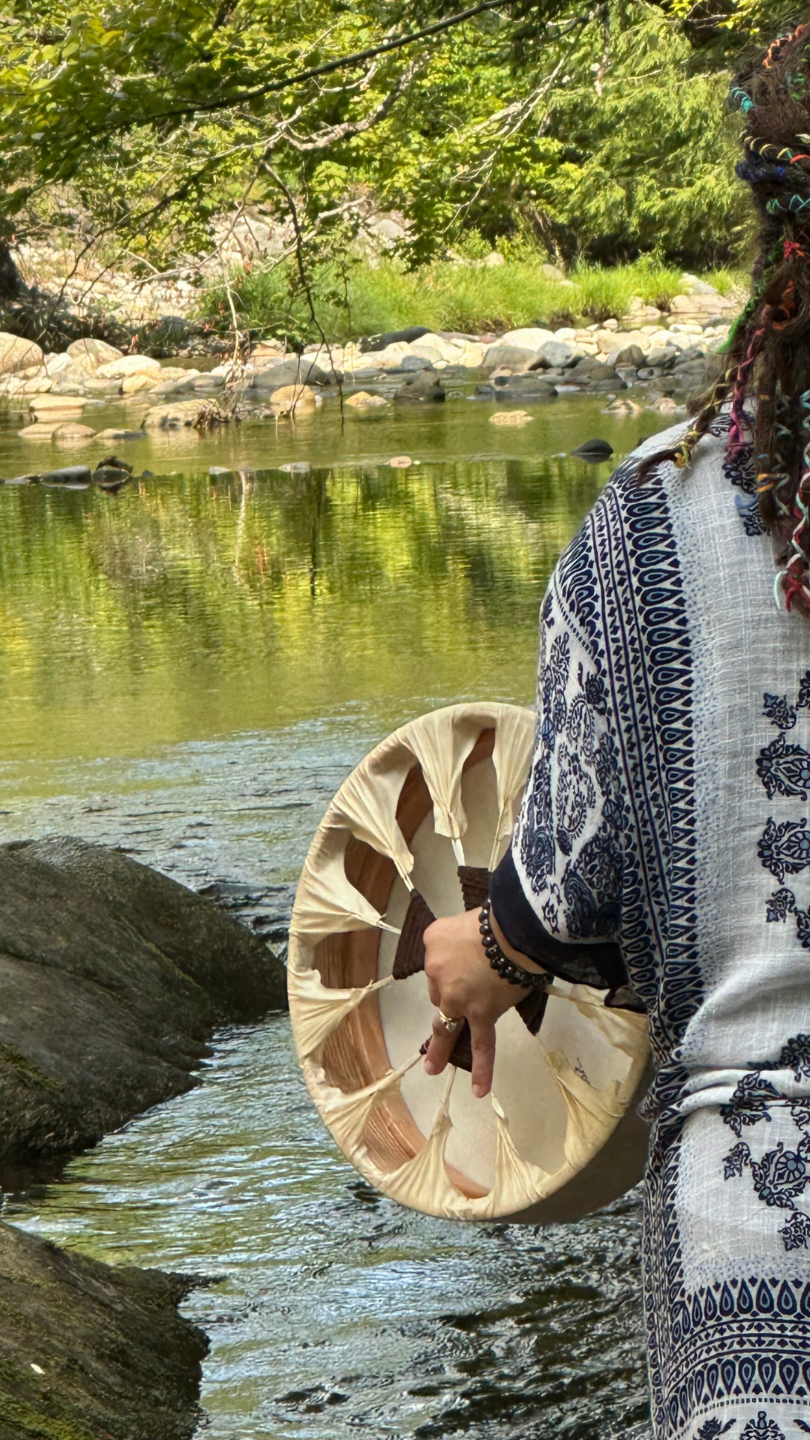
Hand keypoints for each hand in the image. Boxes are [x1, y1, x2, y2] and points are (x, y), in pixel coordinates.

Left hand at [422, 907, 531, 1098]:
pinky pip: (482, 1044)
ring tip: (433, 1066)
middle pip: (440, 992)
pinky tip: (479, 1090)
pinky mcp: (481, 1013)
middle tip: (468, 989)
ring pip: (446, 1024)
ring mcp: (457, 996)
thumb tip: (476, 955)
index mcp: (433, 941)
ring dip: (440, 1048)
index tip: (471, 958)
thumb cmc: (496, 918)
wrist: (513, 927)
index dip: (455, 963)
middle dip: (453, 993)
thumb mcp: (465, 918)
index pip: (438, 961)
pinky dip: (482, 1068)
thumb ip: (463, 939)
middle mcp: (437, 970)